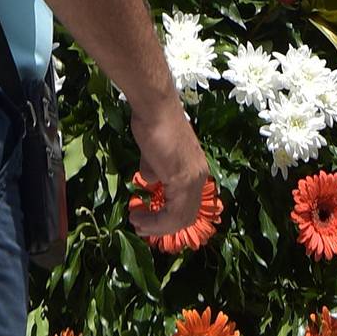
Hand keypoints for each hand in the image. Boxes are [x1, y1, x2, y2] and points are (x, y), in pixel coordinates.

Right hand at [127, 95, 208, 241]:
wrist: (156, 109)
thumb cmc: (153, 124)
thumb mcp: (153, 153)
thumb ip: (155, 169)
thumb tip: (151, 181)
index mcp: (196, 170)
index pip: (186, 205)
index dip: (167, 218)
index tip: (145, 219)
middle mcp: (199, 176)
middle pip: (185, 216)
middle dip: (161, 227)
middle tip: (139, 226)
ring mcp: (193, 178)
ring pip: (180, 218)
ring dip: (156, 226)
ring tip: (136, 222)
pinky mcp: (183, 179)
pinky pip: (173, 213)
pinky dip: (156, 221)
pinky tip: (139, 216)